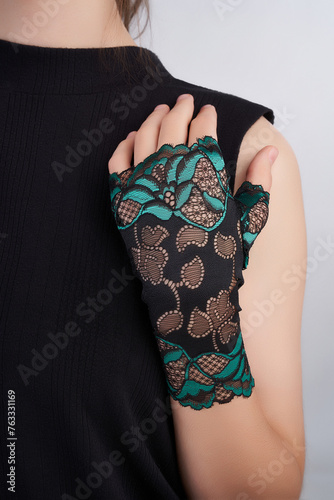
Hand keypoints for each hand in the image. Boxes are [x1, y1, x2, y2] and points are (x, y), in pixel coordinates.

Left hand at [107, 94, 278, 409]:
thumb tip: (270, 153)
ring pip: (143, 140)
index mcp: (205, 183)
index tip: (209, 110)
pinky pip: (116, 167)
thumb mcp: (246, 225)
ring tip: (160, 110)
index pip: (204, 134)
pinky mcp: (123, 207)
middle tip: (186, 99)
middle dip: (181, 109)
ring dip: (152, 120)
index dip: (207, 117)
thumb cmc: (221, 265)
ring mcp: (144, 192)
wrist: (187, 301)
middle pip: (173, 129)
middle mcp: (173, 181)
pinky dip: (122, 148)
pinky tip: (131, 139)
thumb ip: (256, 187)